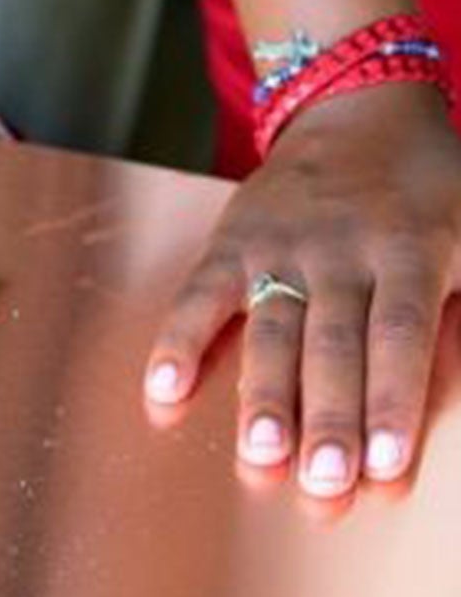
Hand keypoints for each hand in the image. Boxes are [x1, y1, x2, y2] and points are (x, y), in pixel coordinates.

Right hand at [144, 84, 460, 496]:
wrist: (357, 110)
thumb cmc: (431, 190)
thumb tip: (460, 386)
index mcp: (413, 248)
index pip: (399, 335)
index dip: (391, 401)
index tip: (384, 468)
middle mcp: (342, 249)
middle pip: (333, 345)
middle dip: (328, 419)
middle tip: (322, 486)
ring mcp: (279, 246)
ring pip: (271, 332)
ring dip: (263, 399)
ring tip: (259, 461)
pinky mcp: (230, 243)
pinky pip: (198, 297)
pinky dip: (178, 346)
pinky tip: (165, 398)